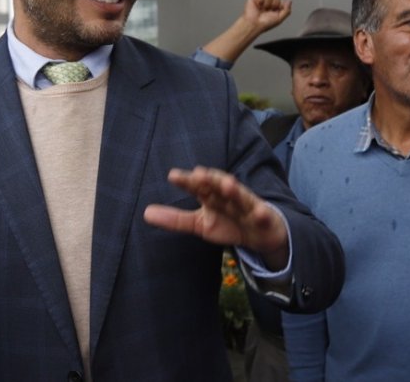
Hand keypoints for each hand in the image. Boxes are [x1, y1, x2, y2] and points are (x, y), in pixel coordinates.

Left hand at [143, 167, 289, 268]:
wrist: (259, 234)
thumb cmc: (227, 223)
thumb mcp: (199, 224)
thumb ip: (175, 219)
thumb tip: (146, 213)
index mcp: (212, 196)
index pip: (198, 186)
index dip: (187, 181)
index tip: (173, 176)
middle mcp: (228, 196)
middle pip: (219, 185)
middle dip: (210, 179)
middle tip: (199, 174)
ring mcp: (247, 205)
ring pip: (241, 196)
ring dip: (236, 190)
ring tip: (228, 184)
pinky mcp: (263, 217)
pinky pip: (263, 215)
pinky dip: (262, 213)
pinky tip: (259, 212)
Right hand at [242, 0, 291, 33]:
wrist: (254, 24)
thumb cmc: (265, 23)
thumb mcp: (279, 18)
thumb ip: (287, 10)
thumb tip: (290, 0)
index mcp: (274, 8)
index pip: (281, 1)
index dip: (279, 5)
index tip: (275, 11)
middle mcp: (268, 3)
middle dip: (274, 3)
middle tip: (269, 10)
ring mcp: (262, 0)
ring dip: (268, 3)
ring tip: (263, 9)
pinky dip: (261, 0)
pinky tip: (258, 6)